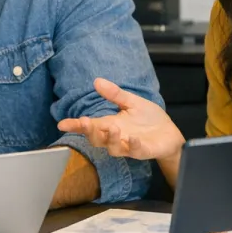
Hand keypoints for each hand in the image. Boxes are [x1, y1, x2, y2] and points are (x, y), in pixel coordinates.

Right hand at [58, 78, 184, 160]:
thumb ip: (115, 94)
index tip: (62, 124)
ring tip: (112, 127)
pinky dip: (133, 146)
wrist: (169, 133)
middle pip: (96, 139)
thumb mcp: (131, 102)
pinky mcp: (143, 151)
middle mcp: (116, 137)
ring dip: (110, 139)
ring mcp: (129, 146)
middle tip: (85, 122)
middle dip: (89, 132)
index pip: (90, 126)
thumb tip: (97, 81)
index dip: (75, 126)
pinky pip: (136, 151)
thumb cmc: (149, 119)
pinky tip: (133, 138)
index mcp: (111, 124)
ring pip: (113, 148)